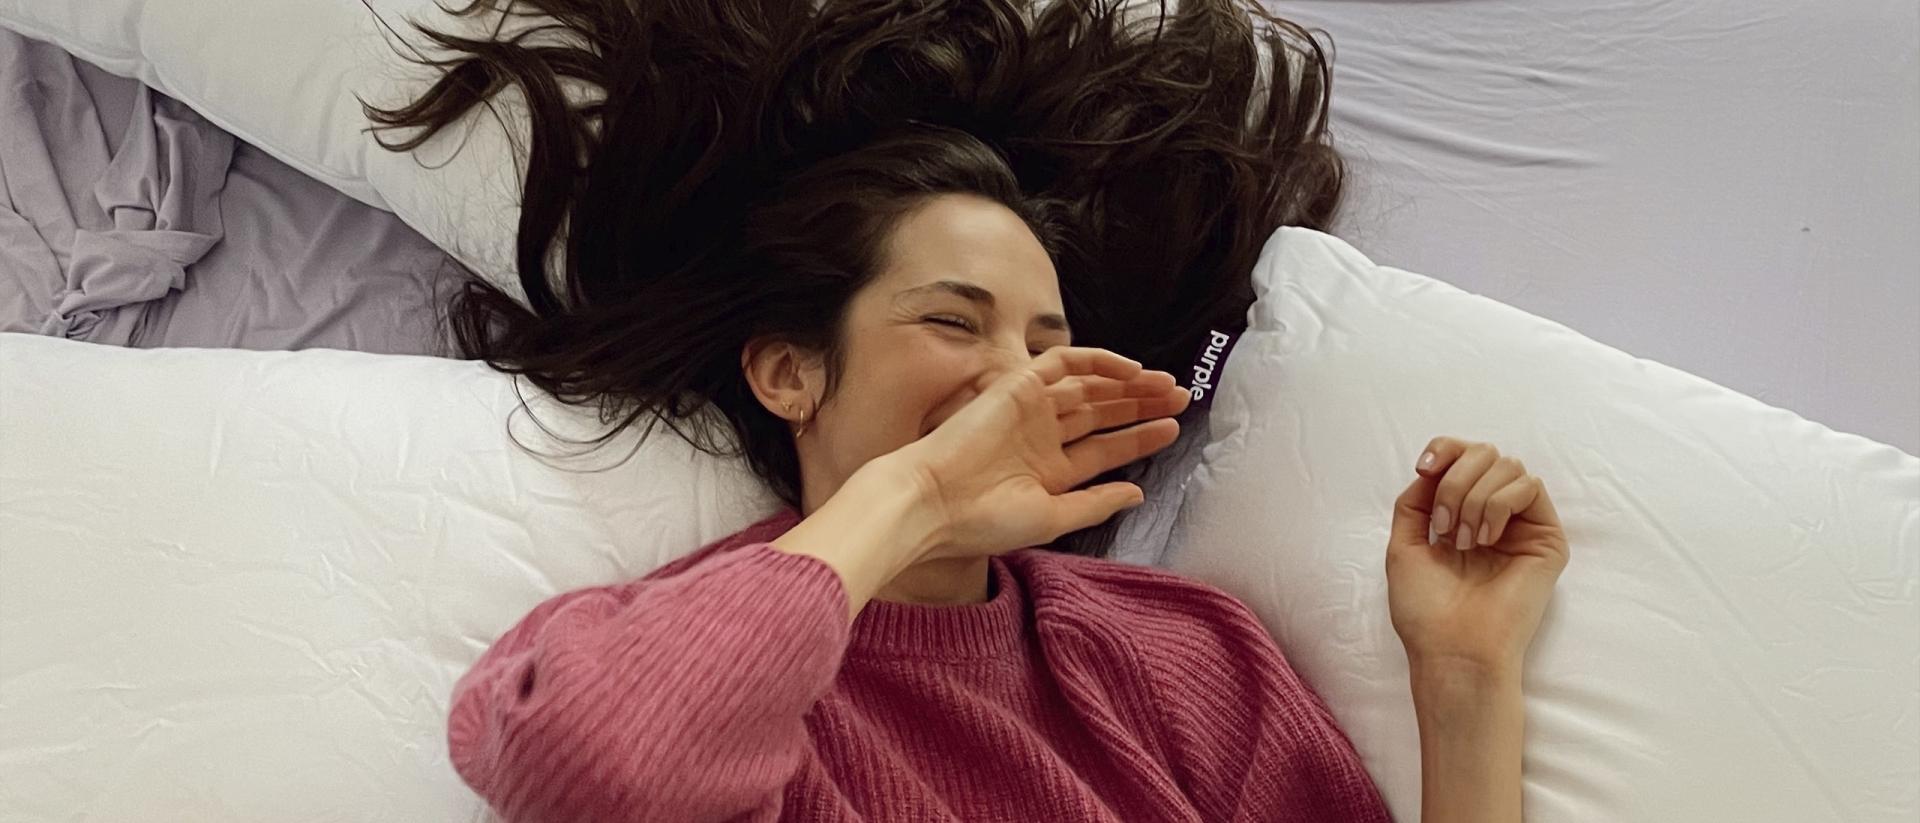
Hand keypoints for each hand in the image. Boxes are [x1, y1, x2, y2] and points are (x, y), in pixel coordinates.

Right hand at [885, 346, 1190, 561]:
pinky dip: (1097, 361)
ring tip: (1166, 385)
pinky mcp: (1017, 386)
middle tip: (1181, 399)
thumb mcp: (1051, 517)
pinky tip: (1130, 370)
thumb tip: (1138, 494)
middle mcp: (1042, 438)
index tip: (1173, 430)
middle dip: (1141, 405)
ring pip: (1088, 387)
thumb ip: (1095, 504)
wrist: (933, 501)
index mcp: (1049, 472)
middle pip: (1102, 414)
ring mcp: (1030, 410)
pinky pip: (1063, 362)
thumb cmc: (983, 520)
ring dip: (1127, 384)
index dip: (1140, 439)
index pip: (1104, 449)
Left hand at [1386, 437, 1569, 673]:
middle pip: (1485, 454)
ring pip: (1508, 466)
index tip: (1424, 467)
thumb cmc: (1426, 609)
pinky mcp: (1547, 539)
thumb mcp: (1404, 544)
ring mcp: (1522, 527)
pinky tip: (1487, 539)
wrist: (1452, 647)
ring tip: (1464, 541)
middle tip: (1444, 527)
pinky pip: (1530, 486)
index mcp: (1463, 516)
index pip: (1464, 458)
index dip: (1445, 450)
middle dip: (1455, 481)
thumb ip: (1417, 500)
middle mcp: (1494, 517)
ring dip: (1474, 498)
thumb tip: (1436, 465)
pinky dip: (1499, 504)